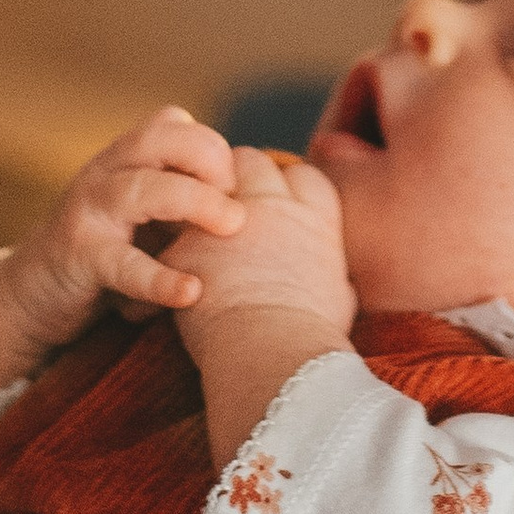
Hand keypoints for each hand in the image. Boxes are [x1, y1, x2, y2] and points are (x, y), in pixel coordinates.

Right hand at [0, 110, 243, 400]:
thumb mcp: (145, 220)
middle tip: (240, 200)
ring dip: (194, 202)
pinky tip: (191, 291)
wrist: (31, 299)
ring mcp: (88, 213)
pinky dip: (160, 279)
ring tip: (232, 225)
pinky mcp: (78, 259)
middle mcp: (105, 175)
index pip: (172, 125)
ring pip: (141, 189)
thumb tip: (259, 202)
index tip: (242, 186)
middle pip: (158, 138)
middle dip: (207, 158)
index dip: (211, 147)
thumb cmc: (105, 256)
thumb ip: (186, 203)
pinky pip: (122, 265)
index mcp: (124, 161)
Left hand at [173, 147, 356, 359]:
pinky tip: (177, 273)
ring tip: (199, 231)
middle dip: (240, 178)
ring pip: (207, 181)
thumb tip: (338, 281)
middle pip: (252, 161)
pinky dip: (175, 247)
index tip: (278, 209)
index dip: (287, 188)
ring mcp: (227, 217)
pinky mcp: (187, 242)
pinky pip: (174, 231)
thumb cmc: (312, 334)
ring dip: (202, 198)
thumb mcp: (340, 298)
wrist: (273, 352)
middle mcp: (273, 204)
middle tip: (229, 211)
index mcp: (315, 217)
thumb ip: (335, 275)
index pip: (300, 175)